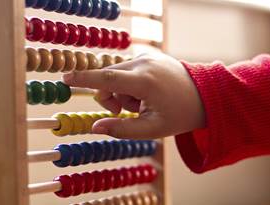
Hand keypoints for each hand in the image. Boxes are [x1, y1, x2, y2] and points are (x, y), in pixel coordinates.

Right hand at [62, 52, 204, 138]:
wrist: (205, 95)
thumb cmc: (180, 115)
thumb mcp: (153, 129)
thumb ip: (122, 129)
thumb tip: (94, 127)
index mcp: (146, 81)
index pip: (107, 77)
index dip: (84, 79)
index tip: (64, 78)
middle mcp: (145, 63)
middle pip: (109, 78)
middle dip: (111, 97)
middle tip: (129, 110)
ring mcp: (148, 56)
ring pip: (117, 74)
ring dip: (123, 91)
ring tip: (143, 101)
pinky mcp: (150, 55)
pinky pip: (128, 68)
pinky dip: (130, 82)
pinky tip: (148, 90)